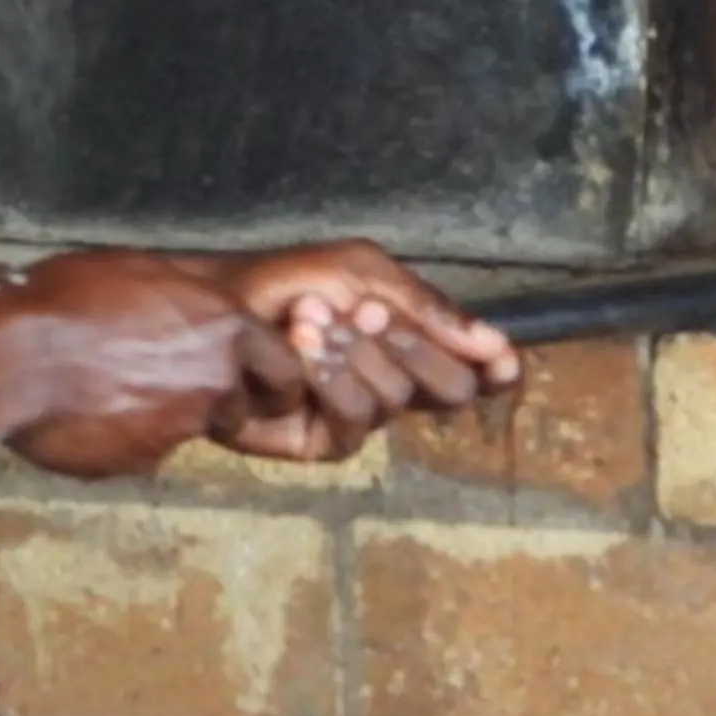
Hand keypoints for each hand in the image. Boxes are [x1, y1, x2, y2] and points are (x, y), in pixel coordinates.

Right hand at [2, 251, 309, 479]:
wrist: (16, 353)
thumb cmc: (70, 297)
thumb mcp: (140, 272)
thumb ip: (183, 298)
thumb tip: (190, 304)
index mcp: (224, 327)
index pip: (286, 369)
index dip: (274, 379)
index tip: (257, 383)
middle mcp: (214, 381)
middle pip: (239, 406)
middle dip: (216, 403)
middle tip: (169, 384)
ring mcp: (179, 428)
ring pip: (188, 430)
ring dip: (164, 418)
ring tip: (112, 389)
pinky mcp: (140, 461)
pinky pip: (141, 451)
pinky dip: (122, 438)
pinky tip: (86, 413)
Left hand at [188, 242, 517, 463]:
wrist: (214, 303)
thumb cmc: (285, 282)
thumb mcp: (362, 273)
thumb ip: (430, 308)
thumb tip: (501, 349)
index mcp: (412, 341)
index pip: (475, 368)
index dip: (494, 367)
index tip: (501, 359)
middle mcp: (394, 382)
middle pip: (449, 388)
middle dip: (408, 344)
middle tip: (360, 311)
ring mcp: (360, 415)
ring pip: (396, 400)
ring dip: (352, 352)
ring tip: (307, 319)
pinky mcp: (322, 442)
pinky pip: (353, 420)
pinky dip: (327, 377)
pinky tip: (296, 346)